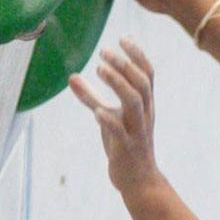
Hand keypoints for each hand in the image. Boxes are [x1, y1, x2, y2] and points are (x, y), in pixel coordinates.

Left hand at [69, 38, 161, 194]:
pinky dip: (108, 120)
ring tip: (100, 69)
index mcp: (145, 105)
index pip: (147, 74)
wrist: (139, 181)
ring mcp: (137, 131)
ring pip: (134, 102)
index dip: (138, 55)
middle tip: (104, 51)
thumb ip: (91, 97)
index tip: (123, 38)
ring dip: (118, 84)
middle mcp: (145, 115)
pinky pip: (120, 131)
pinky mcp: (127, 148)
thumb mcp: (107, 117)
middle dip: (124, 65)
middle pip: (141, 83)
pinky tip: (96, 111)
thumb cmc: (124, 144)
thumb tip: (72, 76)